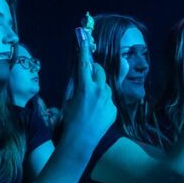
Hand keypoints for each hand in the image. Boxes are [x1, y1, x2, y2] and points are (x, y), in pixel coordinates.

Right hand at [61, 29, 115, 148]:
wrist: (81, 140)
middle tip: (89, 75)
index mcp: (85, 87)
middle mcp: (99, 90)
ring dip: (99, 88)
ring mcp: (108, 100)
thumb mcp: (70, 101)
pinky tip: (96, 113)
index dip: (84, 52)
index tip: (84, 42)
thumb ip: (78, 89)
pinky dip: (103, 103)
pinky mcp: (113, 109)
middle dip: (95, 71)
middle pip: (100, 71)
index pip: (84, 65)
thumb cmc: (70, 121)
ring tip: (91, 101)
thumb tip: (82, 83)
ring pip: (105, 87)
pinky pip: (109, 100)